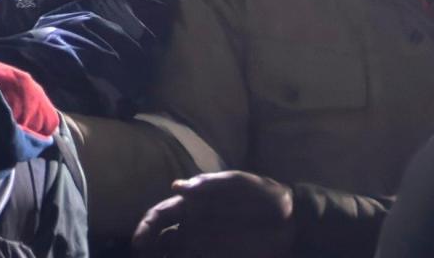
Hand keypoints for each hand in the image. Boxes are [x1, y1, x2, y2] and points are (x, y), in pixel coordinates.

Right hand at [133, 171, 294, 257]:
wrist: (294, 219)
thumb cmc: (261, 194)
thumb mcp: (235, 183)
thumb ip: (206, 185)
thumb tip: (176, 187)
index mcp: (191, 205)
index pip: (159, 215)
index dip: (146, 228)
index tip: (140, 244)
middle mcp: (193, 227)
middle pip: (162, 241)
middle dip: (148, 252)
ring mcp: (206, 246)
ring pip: (177, 255)